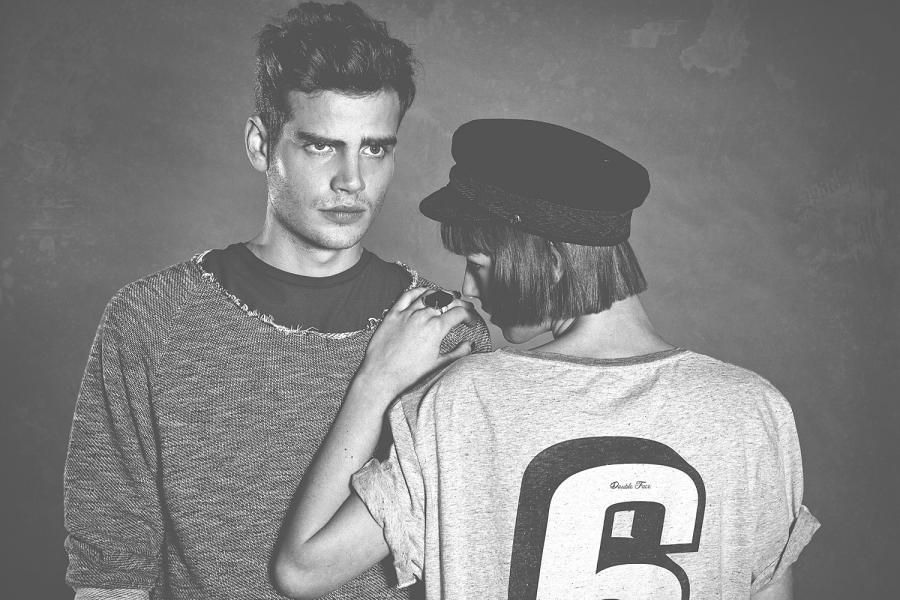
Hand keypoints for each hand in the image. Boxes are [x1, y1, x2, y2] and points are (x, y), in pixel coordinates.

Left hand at [356, 287, 475, 398]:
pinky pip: (407, 295)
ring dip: (442, 294)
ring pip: (429, 294)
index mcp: (436, 328)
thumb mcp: (438, 365)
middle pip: (447, 300)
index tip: (470, 321)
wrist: (381, 375)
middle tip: (465, 308)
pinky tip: (424, 293)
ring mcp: (407, 313)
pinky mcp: (393, 313)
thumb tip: (469, 344)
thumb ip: (458, 353)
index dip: (469, 316)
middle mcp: (422, 316)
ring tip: (448, 297)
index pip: (459, 313)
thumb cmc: (407, 374)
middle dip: (460, 303)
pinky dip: (419, 291)